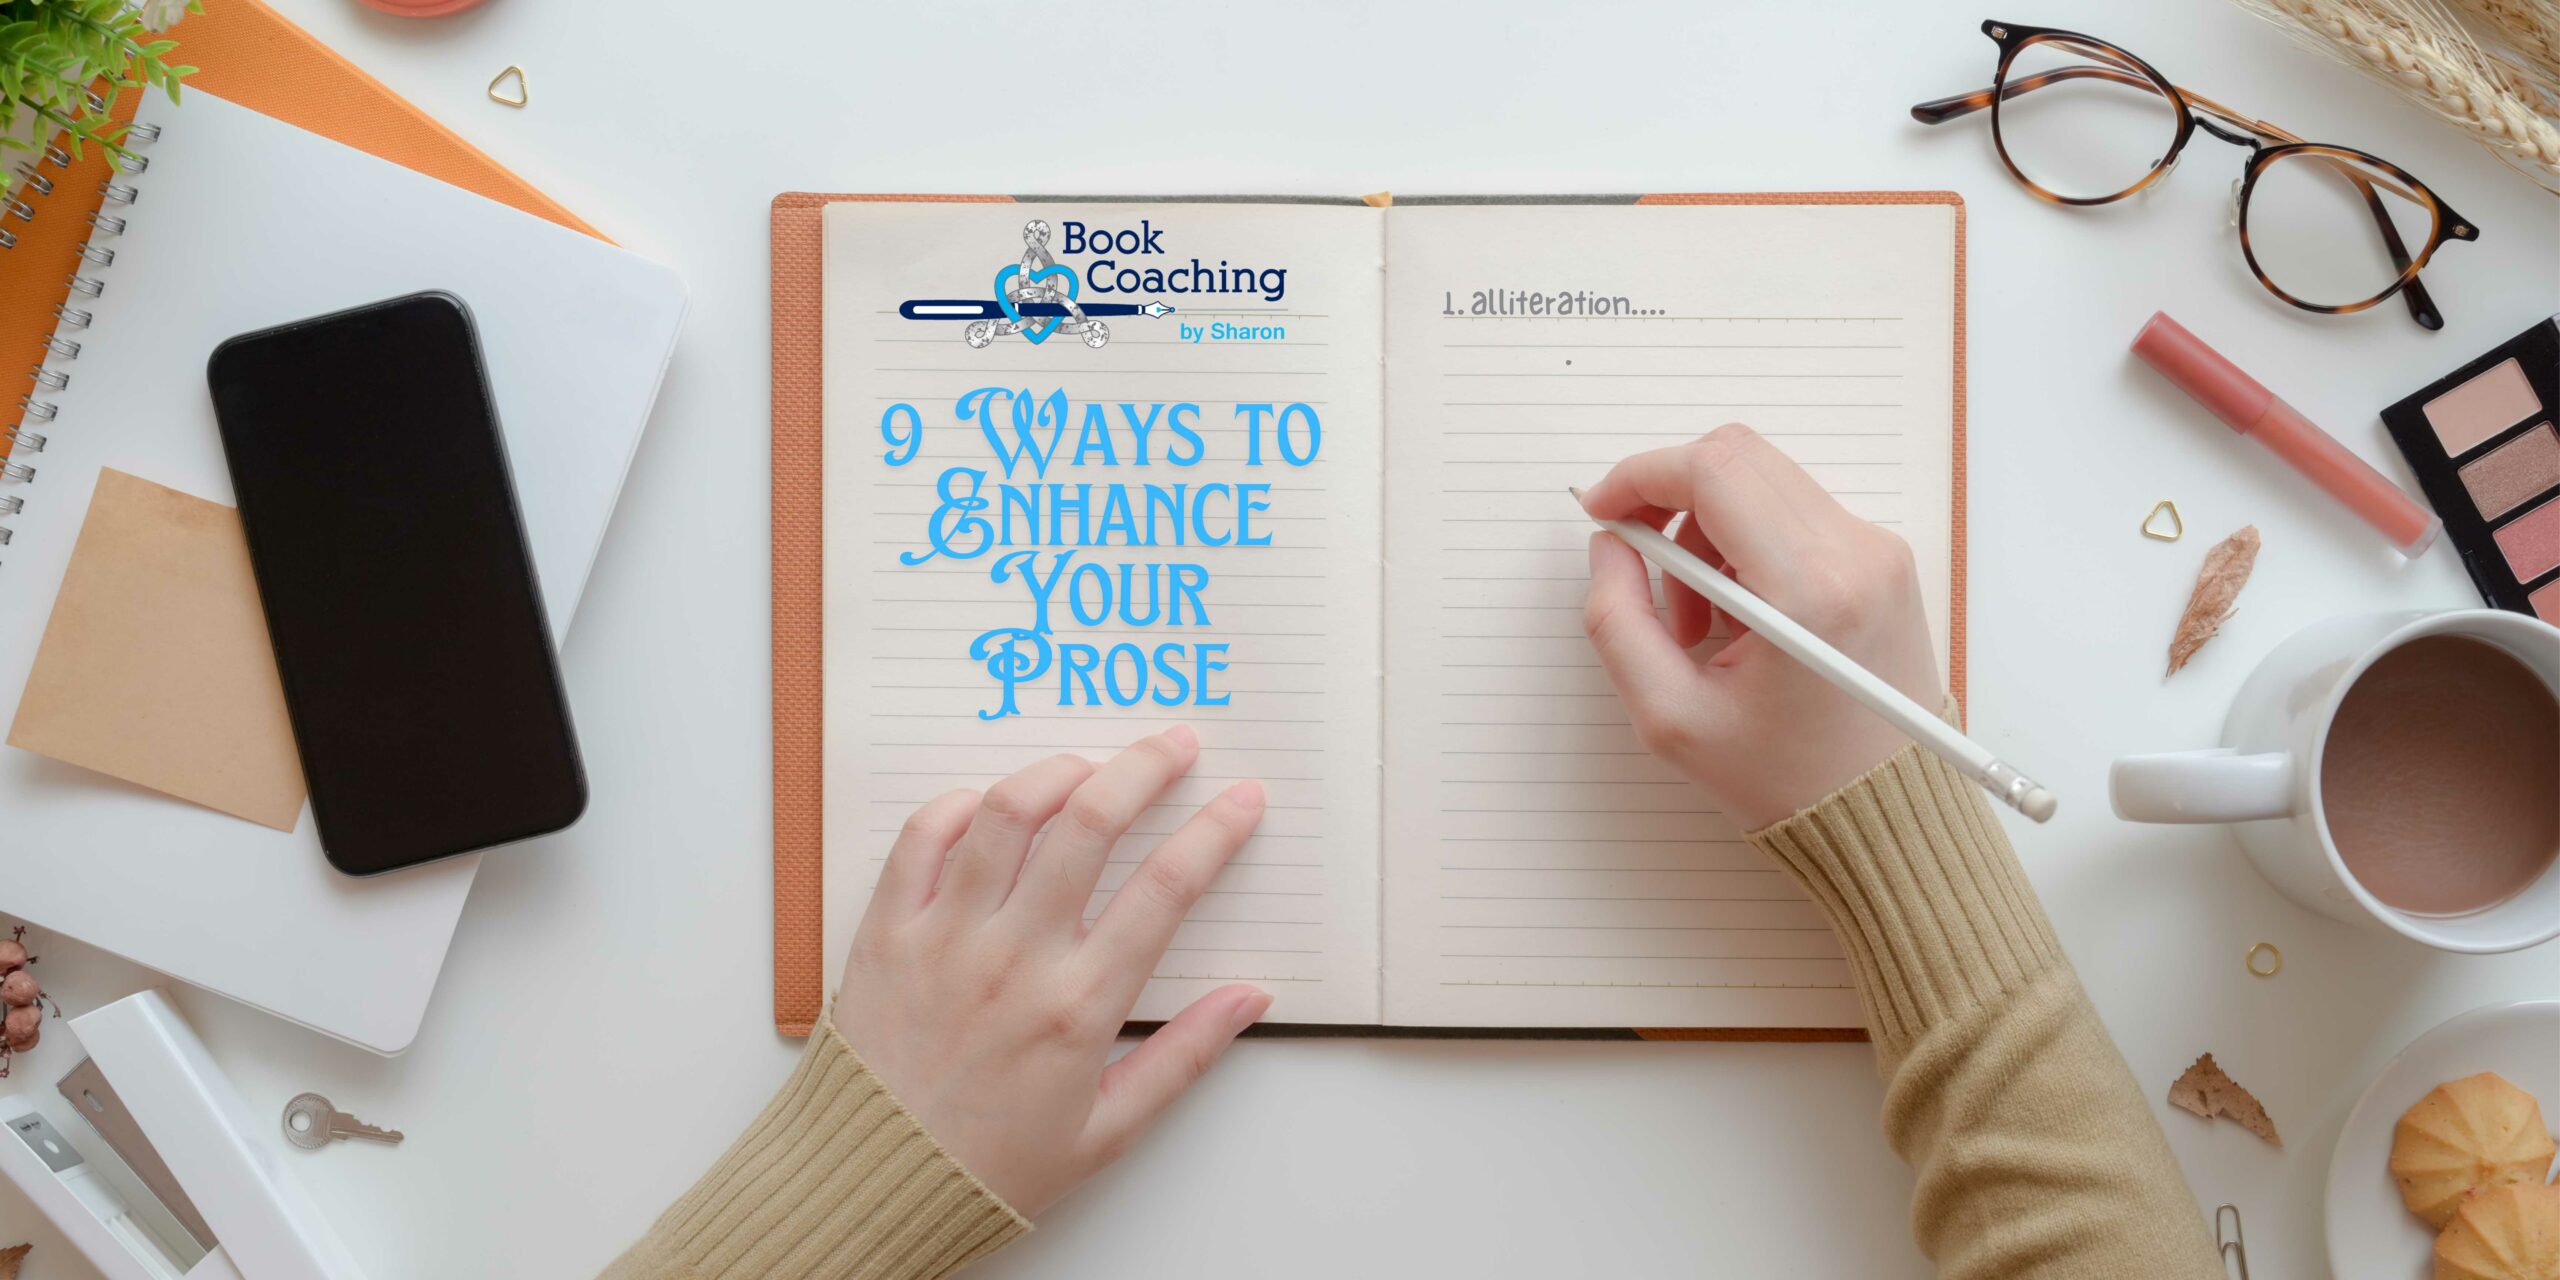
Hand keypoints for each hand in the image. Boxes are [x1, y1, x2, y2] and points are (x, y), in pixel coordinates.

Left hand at [831, 727, 1270, 1214]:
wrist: (873, 1186)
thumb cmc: (990, 1166)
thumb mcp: (1108, 1128)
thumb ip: (1185, 1056)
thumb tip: (1251, 997)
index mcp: (1078, 1006)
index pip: (1165, 889)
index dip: (1214, 833)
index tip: (1241, 800)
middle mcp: (1013, 957)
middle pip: (1090, 824)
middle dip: (1145, 768)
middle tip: (1175, 746)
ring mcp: (945, 937)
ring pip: (1007, 813)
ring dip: (1058, 771)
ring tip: (1089, 764)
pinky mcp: (887, 932)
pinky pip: (922, 838)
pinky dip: (960, 806)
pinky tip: (991, 806)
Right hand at [1580, 424, 1940, 829]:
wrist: (1886, 816)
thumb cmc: (1789, 780)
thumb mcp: (1670, 718)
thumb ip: (1618, 620)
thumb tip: (1610, 546)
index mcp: (1809, 591)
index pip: (1713, 471)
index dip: (1640, 477)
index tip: (1604, 512)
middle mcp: (1856, 554)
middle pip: (1738, 458)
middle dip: (1670, 501)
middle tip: (1646, 570)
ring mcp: (1879, 551)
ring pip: (1764, 482)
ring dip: (1708, 531)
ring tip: (1698, 620)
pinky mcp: (1885, 560)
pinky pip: (1796, 513)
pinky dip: (1748, 545)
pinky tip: (1740, 617)